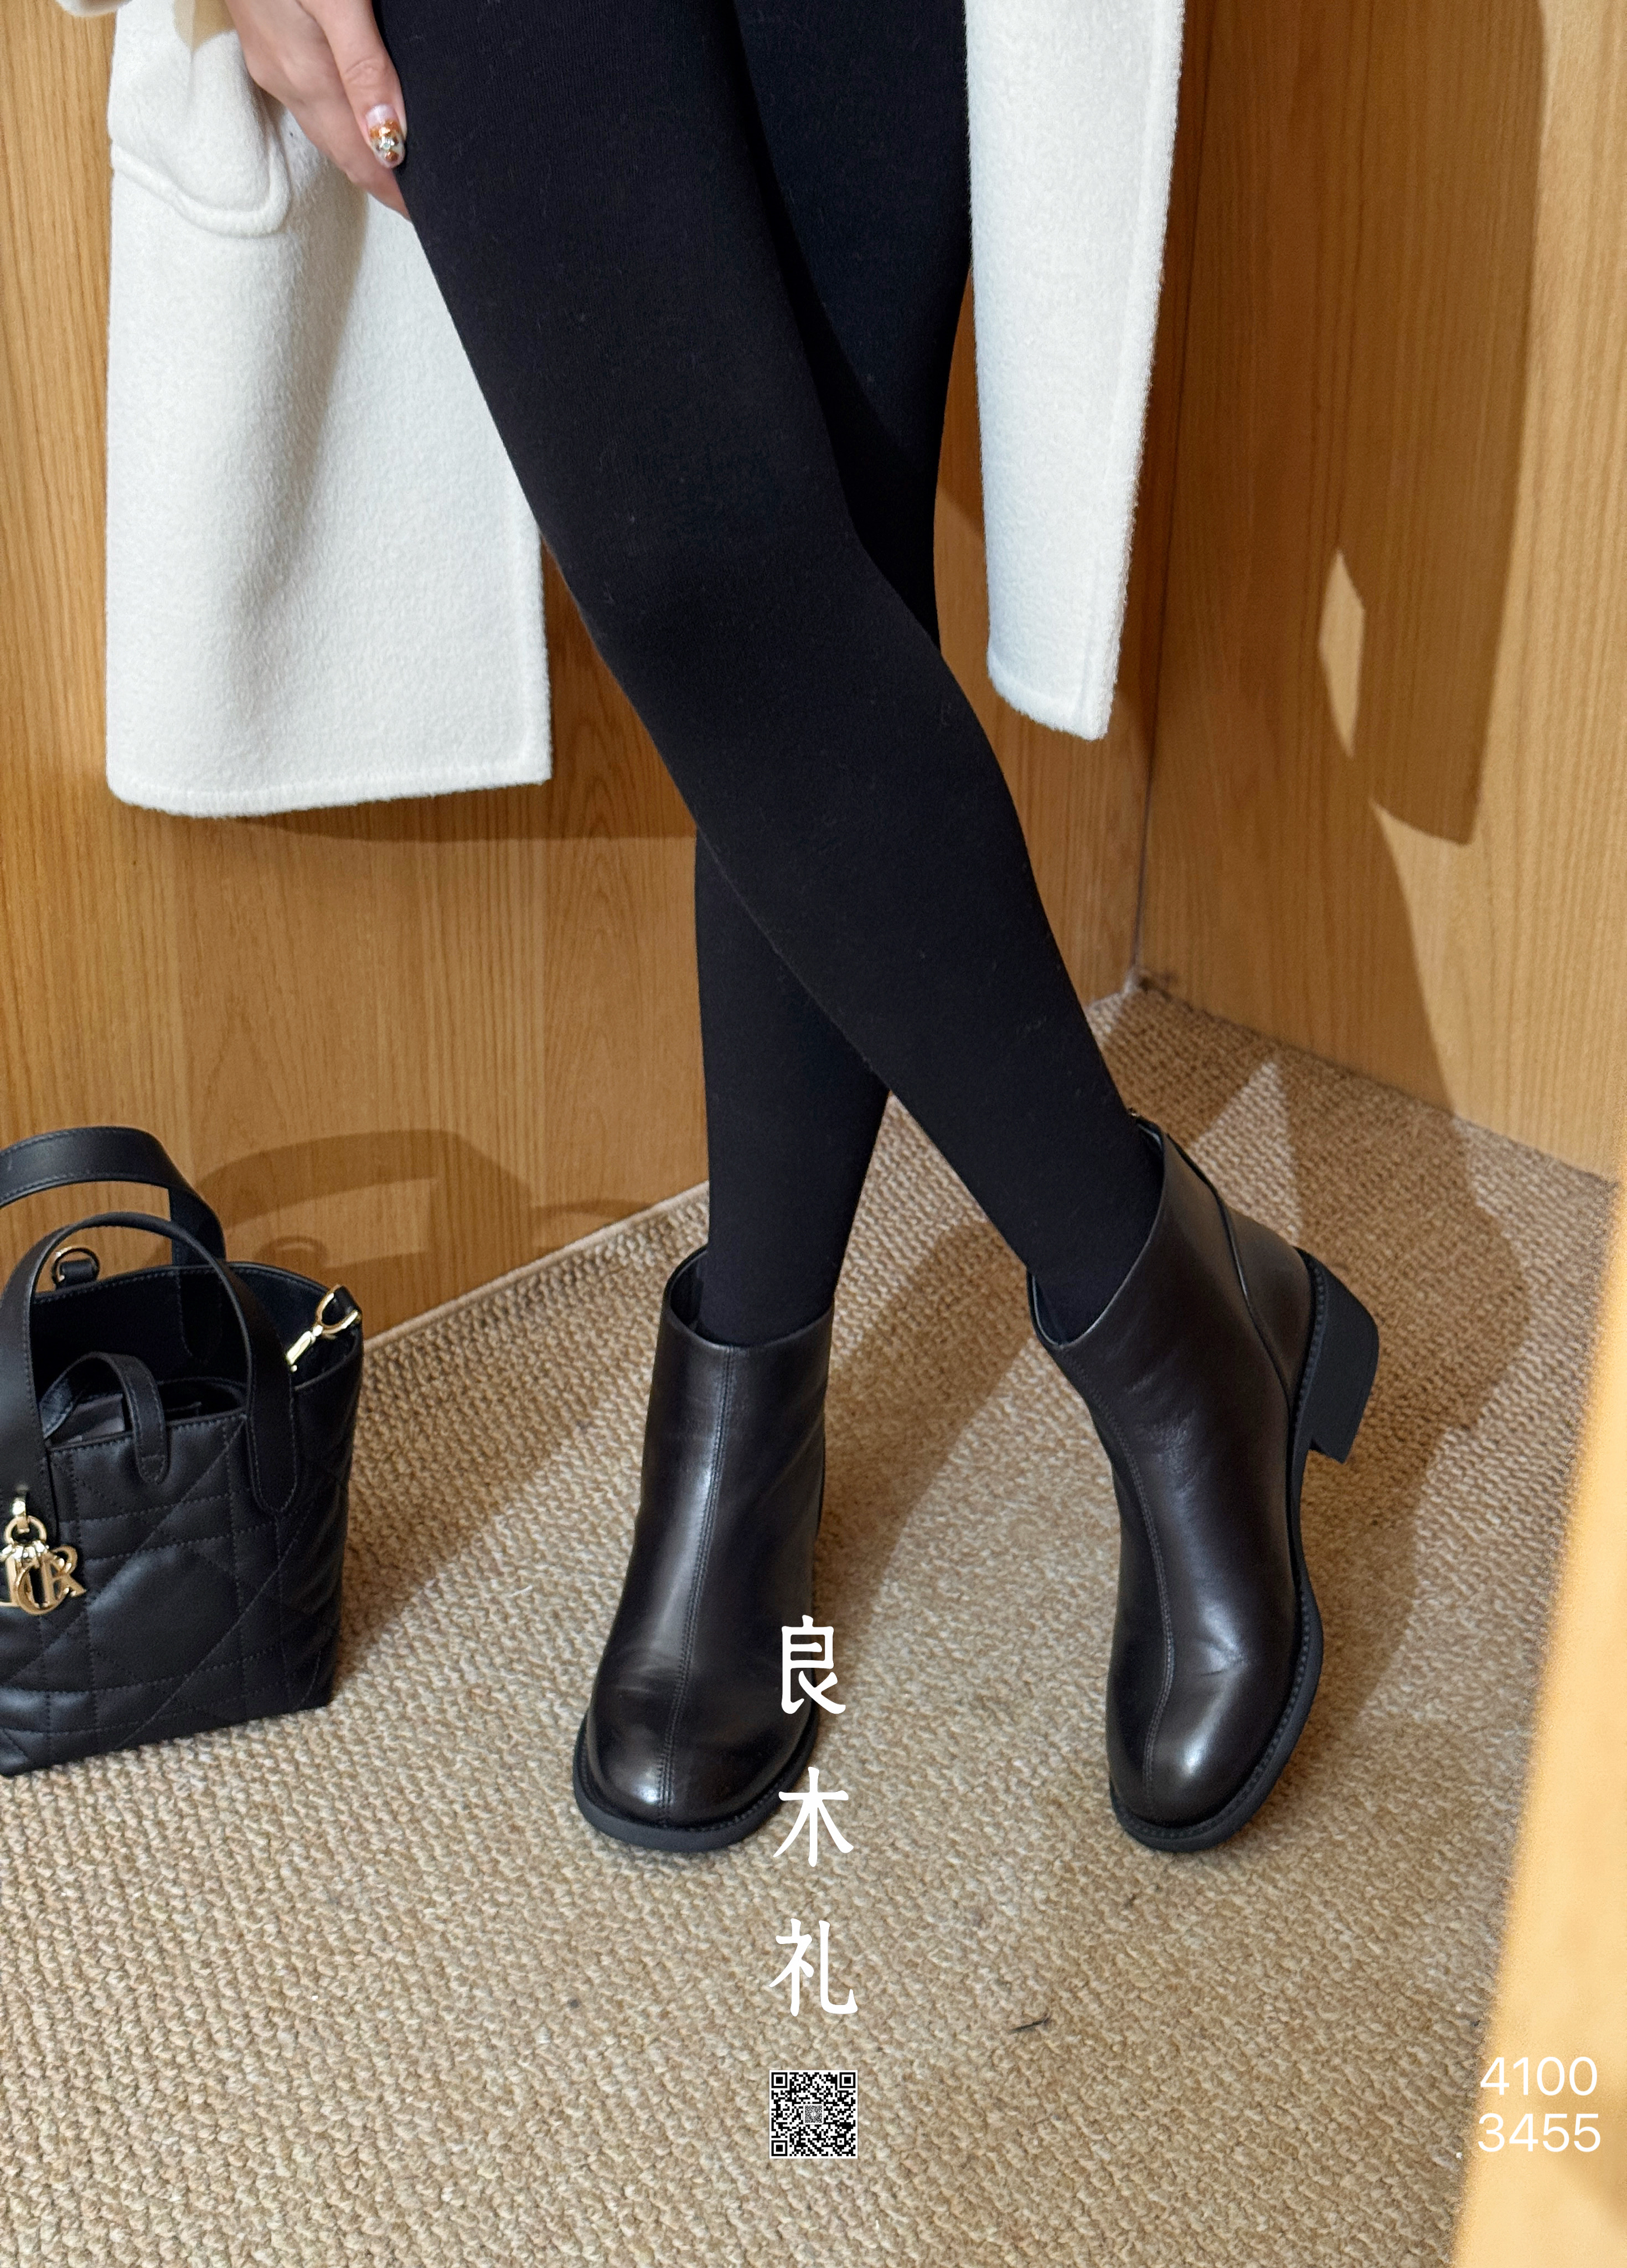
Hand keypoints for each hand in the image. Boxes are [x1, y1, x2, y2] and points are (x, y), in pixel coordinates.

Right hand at [221, 0, 408, 218]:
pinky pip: (311, 96)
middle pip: (343, 150)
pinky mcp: (268, 40)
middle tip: (418, 202)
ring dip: (359, 152)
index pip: (360, 158)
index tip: (425, 216)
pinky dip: (340, 117)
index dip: (394, 191)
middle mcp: (286, 80)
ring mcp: (273, 61)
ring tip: (394, 170)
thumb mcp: (336, 1)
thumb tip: (390, 136)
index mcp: (307, 79)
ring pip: (325, 125)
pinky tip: (356, 114)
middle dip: (380, 180)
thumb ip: (364, 66)